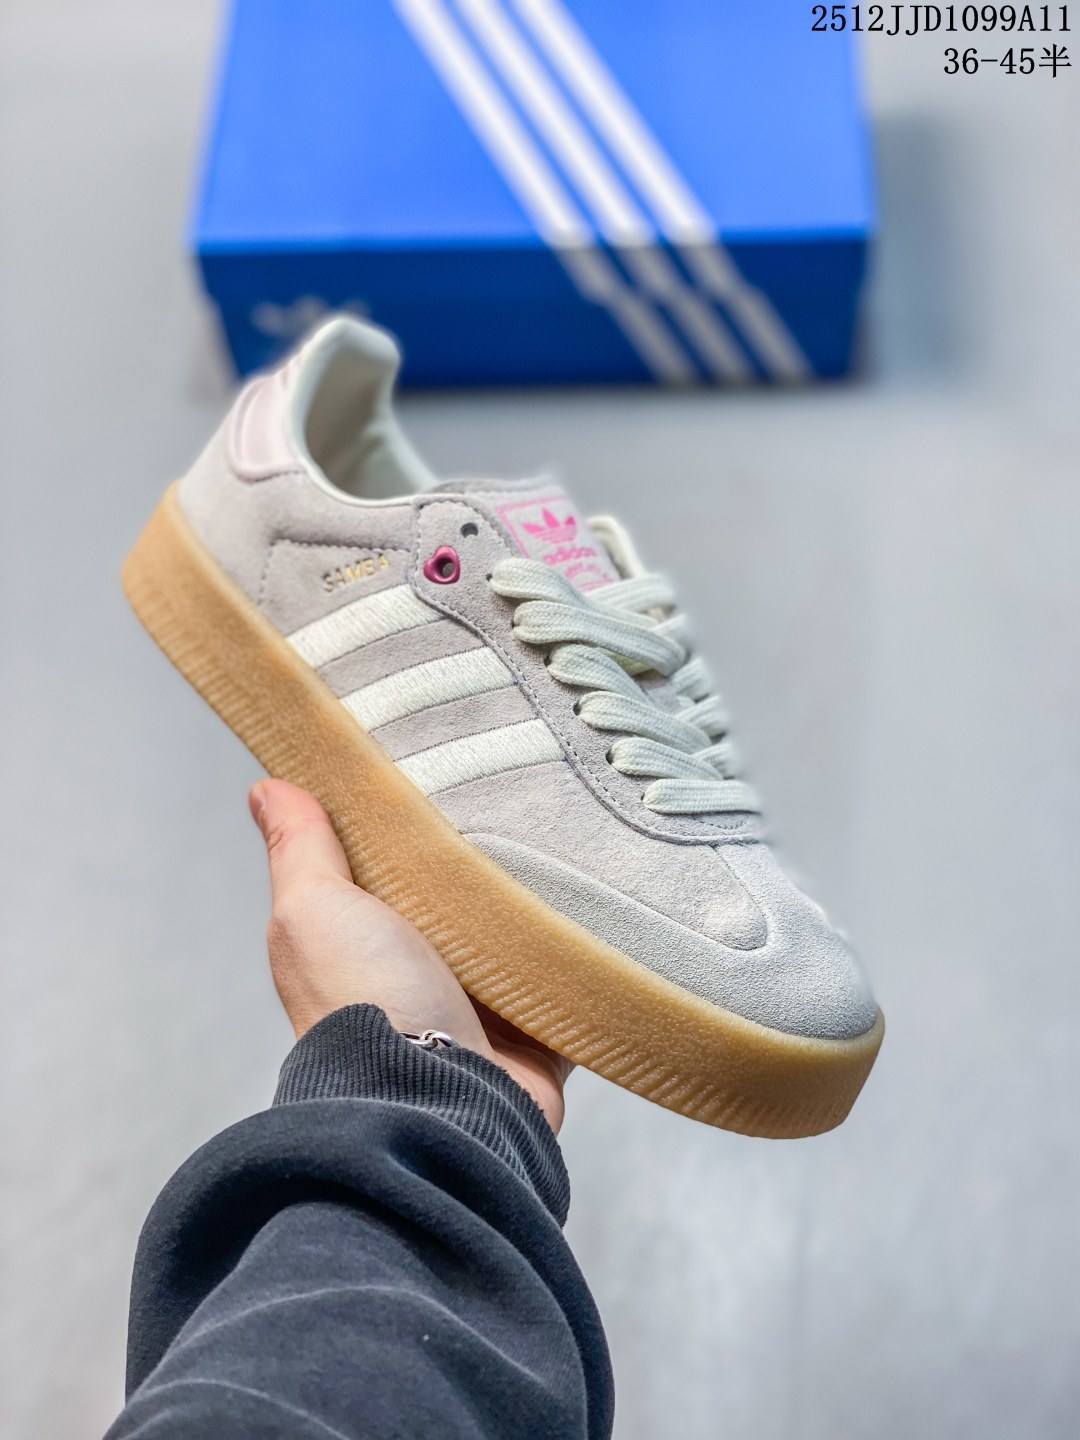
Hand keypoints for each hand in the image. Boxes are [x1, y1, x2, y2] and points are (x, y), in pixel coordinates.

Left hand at [249, 780, 571, 1132]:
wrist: (438, 1102)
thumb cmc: (363, 1004)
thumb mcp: (315, 908)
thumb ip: (300, 849)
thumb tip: (263, 788)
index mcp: (366, 942)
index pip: (393, 868)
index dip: (414, 824)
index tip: (446, 766)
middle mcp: (420, 977)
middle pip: (465, 901)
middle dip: (494, 857)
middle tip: (529, 792)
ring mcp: (482, 1010)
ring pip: (523, 938)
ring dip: (545, 904)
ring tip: (579, 837)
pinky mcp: (538, 1036)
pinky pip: (575, 982)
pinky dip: (589, 955)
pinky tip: (608, 907)